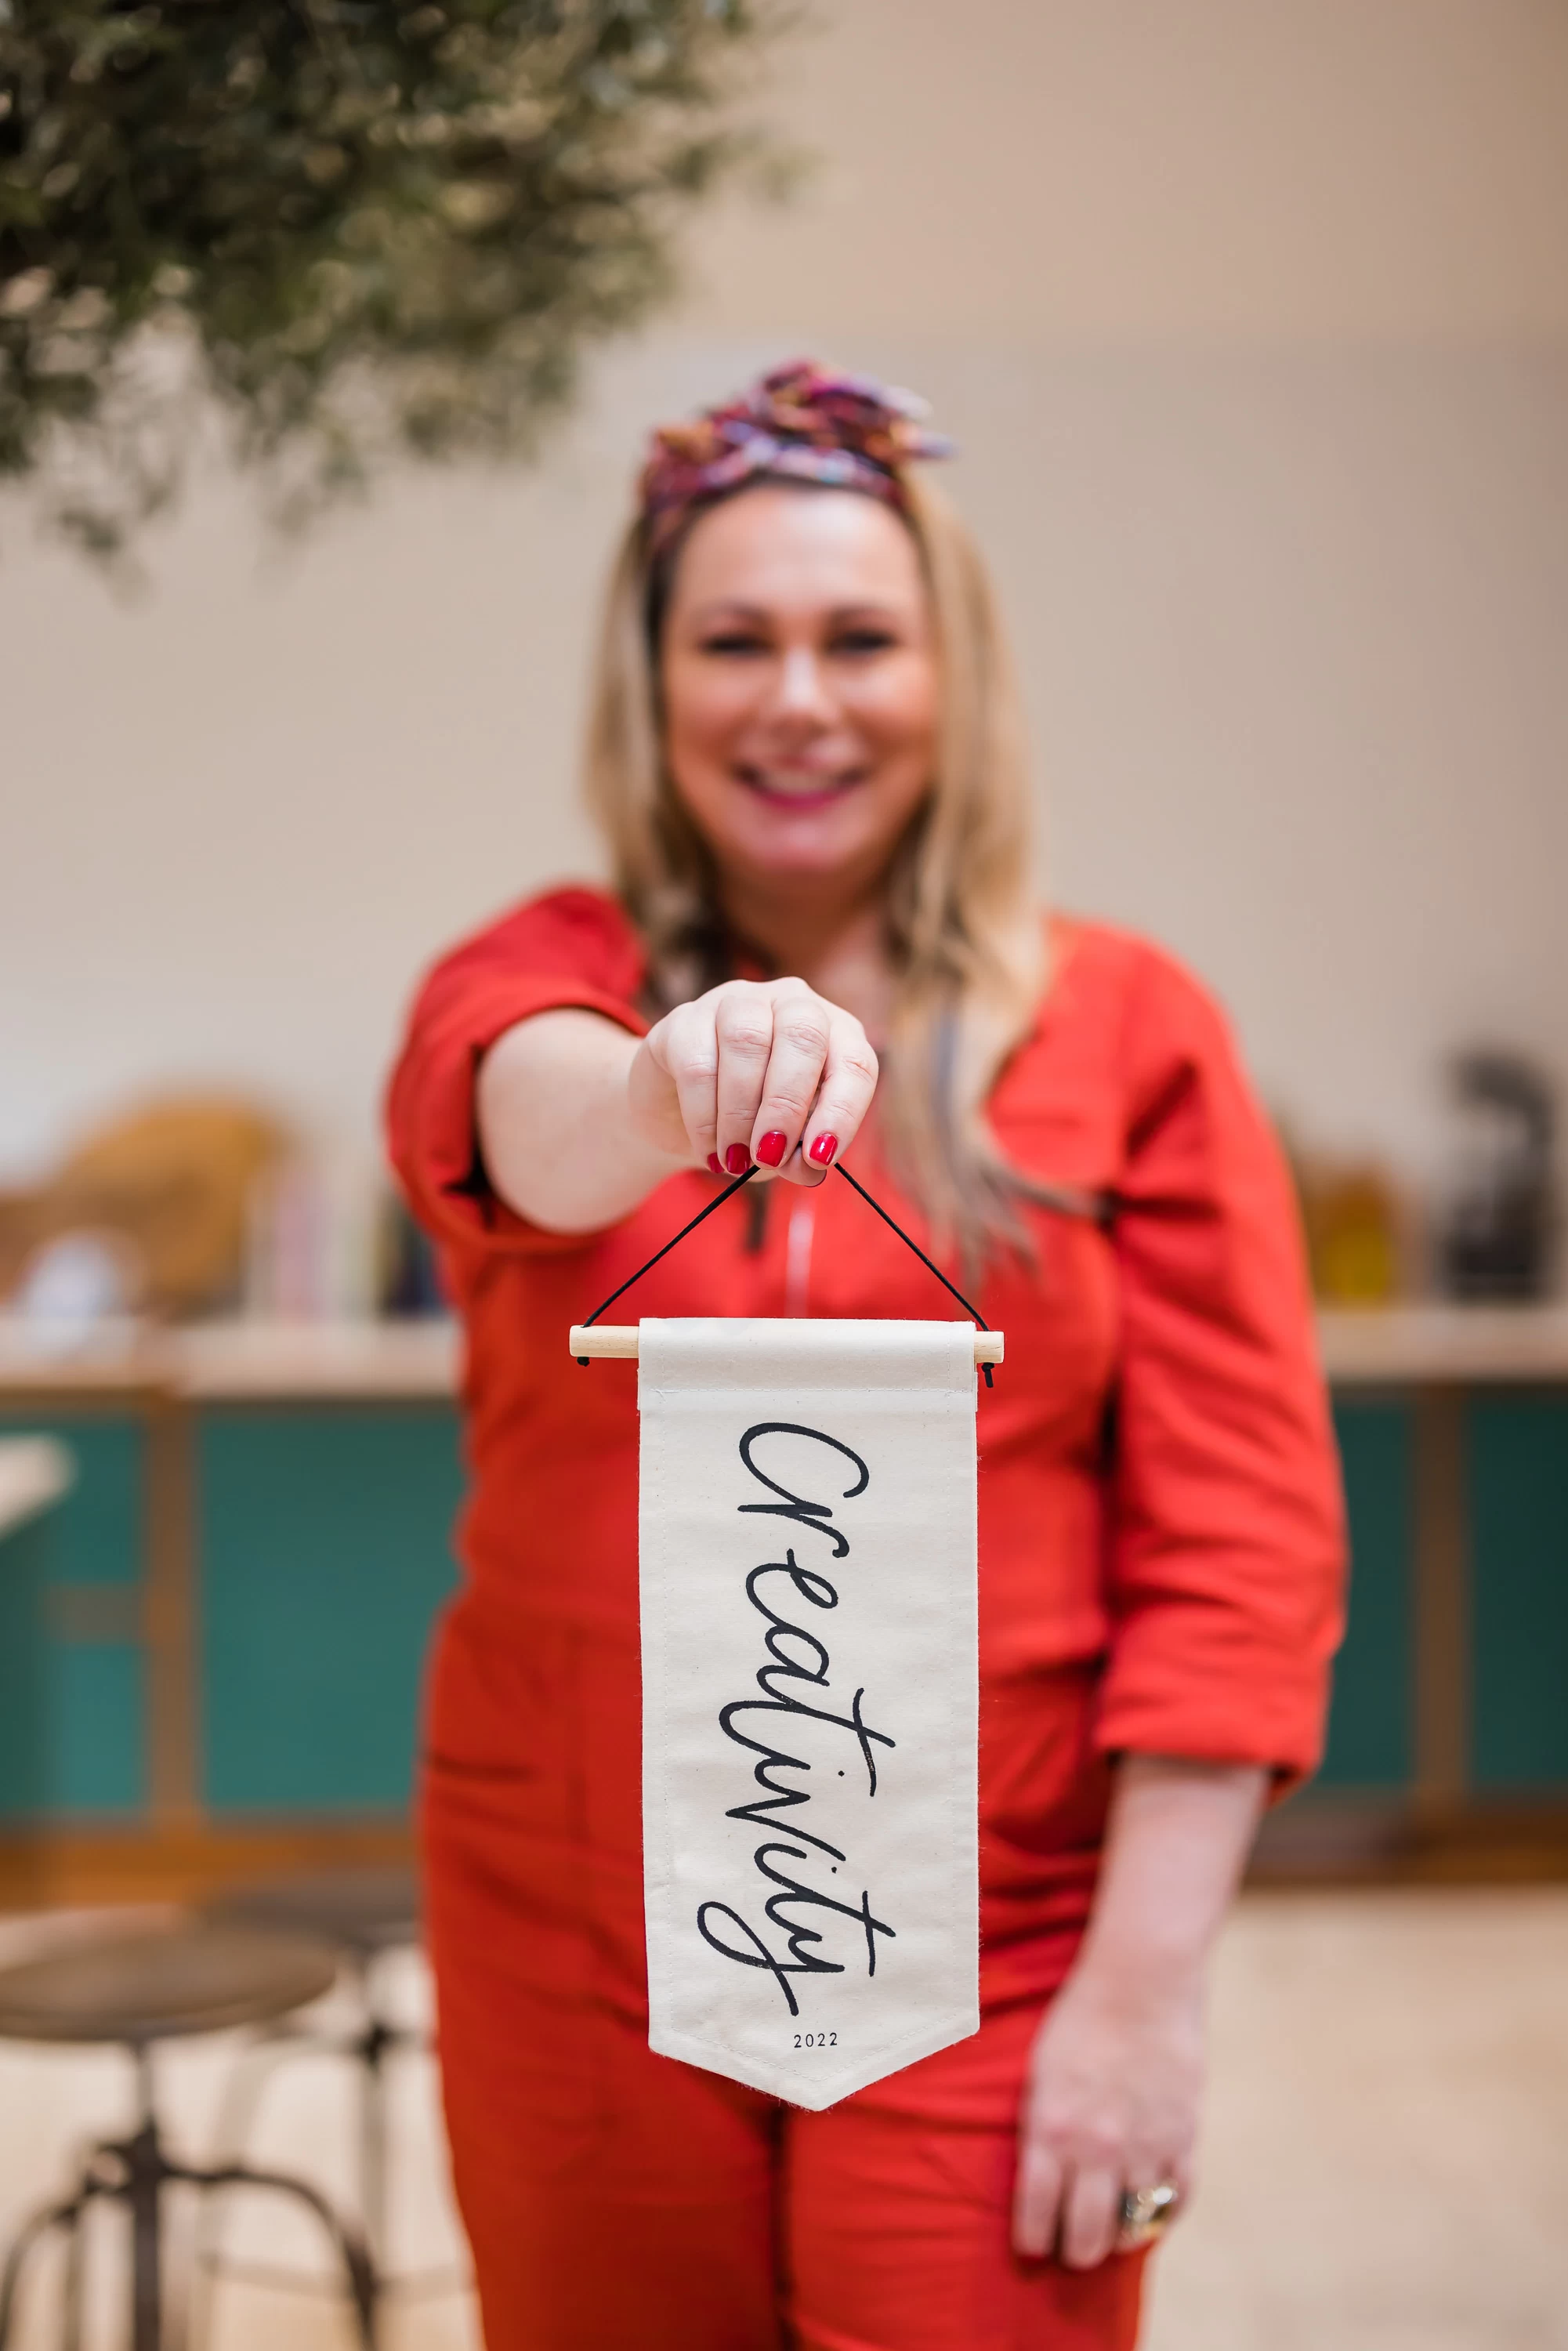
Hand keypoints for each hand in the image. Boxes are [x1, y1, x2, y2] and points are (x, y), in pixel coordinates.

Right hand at [627, 977, 877, 1182]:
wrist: (680, 1119)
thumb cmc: (752, 1126)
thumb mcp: (786, 1146)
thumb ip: (801, 1155)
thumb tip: (807, 1168)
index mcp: (833, 1032)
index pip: (855, 1061)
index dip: (842, 1110)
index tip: (820, 1157)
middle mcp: (790, 1003)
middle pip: (803, 1035)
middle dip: (787, 1104)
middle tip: (769, 1155)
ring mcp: (736, 1002)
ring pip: (746, 1040)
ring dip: (740, 1112)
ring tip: (736, 1158)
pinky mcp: (684, 1019)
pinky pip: (697, 1062)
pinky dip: (704, 1116)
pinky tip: (709, 1148)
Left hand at [1012, 1960, 1203, 2267]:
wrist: (1140, 1984)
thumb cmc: (1079, 2022)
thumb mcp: (1039, 2074)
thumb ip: (1040, 2130)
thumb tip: (1039, 2183)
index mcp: (1052, 2128)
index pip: (1036, 2213)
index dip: (1033, 2241)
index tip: (1033, 2248)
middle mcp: (1096, 2148)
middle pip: (1085, 2237)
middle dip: (1075, 2251)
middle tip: (1072, 2247)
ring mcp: (1144, 2147)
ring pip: (1131, 2229)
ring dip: (1118, 2235)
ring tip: (1109, 2229)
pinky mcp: (1183, 2139)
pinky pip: (1175, 2202)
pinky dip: (1163, 2214)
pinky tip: (1149, 2209)